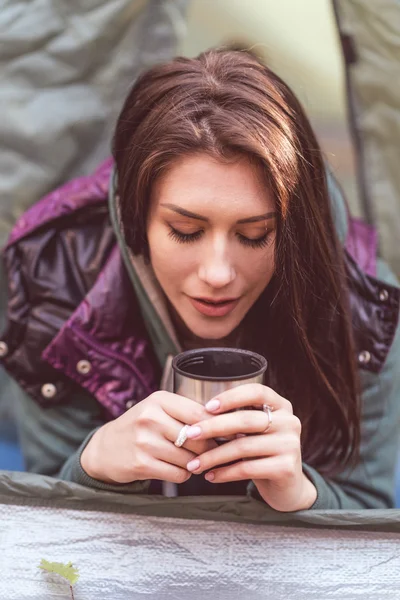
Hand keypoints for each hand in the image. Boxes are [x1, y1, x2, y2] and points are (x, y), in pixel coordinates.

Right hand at [81, 391, 216, 484]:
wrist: (105, 449)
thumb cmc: (140, 427)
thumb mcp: (158, 409)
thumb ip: (186, 413)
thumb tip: (225, 424)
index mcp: (159, 400)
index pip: (199, 413)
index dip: (217, 426)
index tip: (227, 432)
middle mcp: (150, 418)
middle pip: (197, 438)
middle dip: (210, 447)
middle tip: (213, 451)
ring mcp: (145, 442)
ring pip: (189, 458)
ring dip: (196, 463)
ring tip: (192, 460)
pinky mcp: (141, 464)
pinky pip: (178, 474)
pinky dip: (184, 474)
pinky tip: (178, 468)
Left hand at [183, 384, 316, 511]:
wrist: (288, 486)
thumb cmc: (262, 453)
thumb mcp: (255, 431)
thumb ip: (237, 420)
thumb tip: (196, 417)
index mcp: (281, 406)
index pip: (256, 392)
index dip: (231, 397)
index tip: (207, 407)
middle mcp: (289, 422)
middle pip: (245, 420)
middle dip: (213, 427)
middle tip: (190, 434)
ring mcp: (290, 445)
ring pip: (242, 446)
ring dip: (213, 456)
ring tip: (194, 464)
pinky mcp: (286, 468)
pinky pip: (247, 468)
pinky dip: (224, 472)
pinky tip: (210, 476)